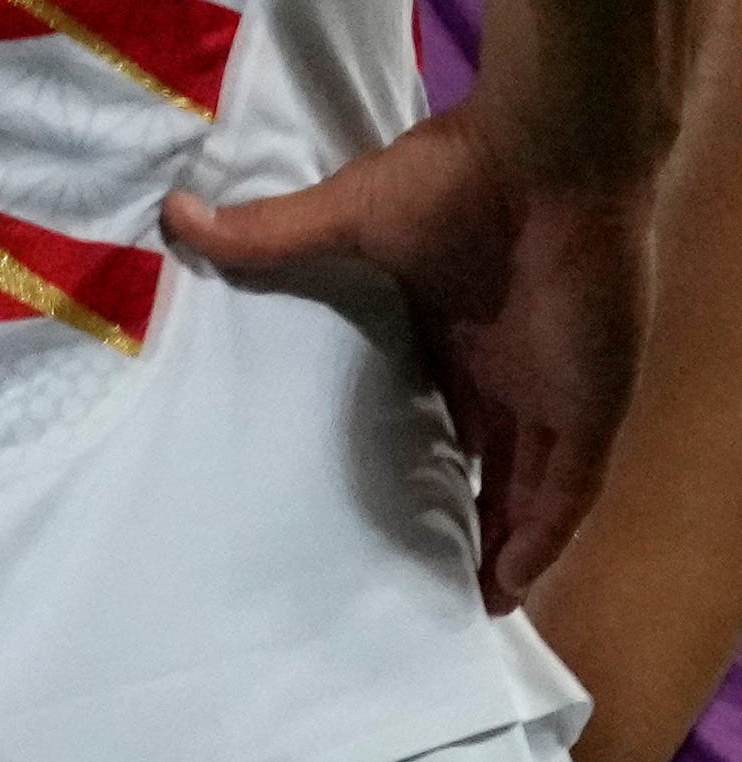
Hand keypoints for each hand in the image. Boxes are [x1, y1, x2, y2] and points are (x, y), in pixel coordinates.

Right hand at [179, 109, 633, 603]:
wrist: (550, 161)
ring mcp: (550, 393)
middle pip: (485, 461)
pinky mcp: (588, 409)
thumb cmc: (454, 180)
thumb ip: (271, 233)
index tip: (367, 496)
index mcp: (452, 329)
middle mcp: (505, 370)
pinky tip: (502, 585)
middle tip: (408, 567)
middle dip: (456, 512)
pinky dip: (539, 540)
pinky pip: (567, 495)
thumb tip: (173, 214)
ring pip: (529, 492)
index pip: (437, 408)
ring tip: (456, 600)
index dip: (411, 454)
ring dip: (499, 542)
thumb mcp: (347, 215)